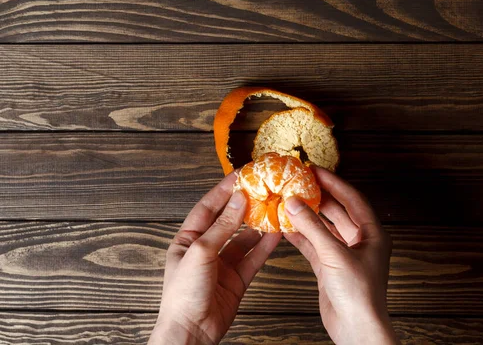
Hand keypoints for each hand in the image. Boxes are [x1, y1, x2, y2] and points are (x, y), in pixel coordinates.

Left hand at [149, 172, 281, 344]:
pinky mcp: (237, 279)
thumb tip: (239, 199)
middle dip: (245, 205)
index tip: (241, 175)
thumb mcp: (201, 252)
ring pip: (244, 239)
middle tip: (263, 189)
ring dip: (258, 225)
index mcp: (188, 239)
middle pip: (228, 220)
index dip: (224, 190)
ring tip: (274, 209)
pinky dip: (265, 246)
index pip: (208, 207)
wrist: (191, 332)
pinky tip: (277, 234)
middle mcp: (206, 248)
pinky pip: (254, 257)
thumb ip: (223, 226)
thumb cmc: (184, 294)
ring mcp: (222, 264)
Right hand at [284, 167, 395, 344]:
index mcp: (372, 234)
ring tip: (290, 202)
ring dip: (308, 217)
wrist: (356, 329)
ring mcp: (344, 255)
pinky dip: (301, 237)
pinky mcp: (330, 268)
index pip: (352, 199)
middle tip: (300, 183)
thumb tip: (294, 203)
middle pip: (337, 212)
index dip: (334, 183)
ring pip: (324, 229)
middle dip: (319, 197)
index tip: (315, 170)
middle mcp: (360, 242)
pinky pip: (314, 246)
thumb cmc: (359, 294)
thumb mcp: (334, 255)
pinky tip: (286, 228)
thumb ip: (312, 228)